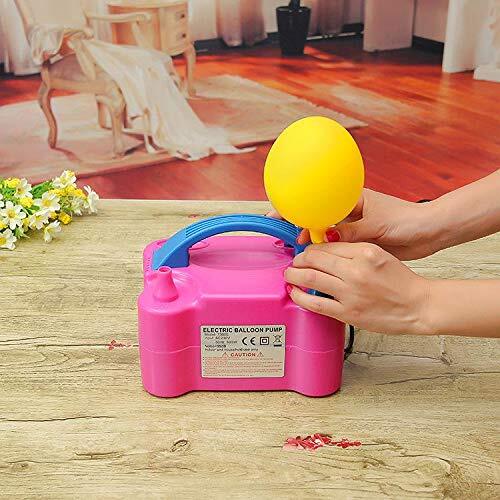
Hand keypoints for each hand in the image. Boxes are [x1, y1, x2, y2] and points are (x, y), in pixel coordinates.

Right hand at [268, 189, 439, 260]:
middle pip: (316, 217)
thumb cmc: (407, 220)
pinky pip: (335, 247)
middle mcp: (349, 212)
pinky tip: (315, 260)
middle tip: (285, 239)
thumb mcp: (376, 225)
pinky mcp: (357, 242)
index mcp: (352, 199)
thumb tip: (325, 236)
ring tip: (296, 252)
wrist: (428, 233)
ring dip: (310, 242)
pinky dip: (324, 252)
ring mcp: (352, 227)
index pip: (317, 200)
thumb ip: (350, 232)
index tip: (278, 215)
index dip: (296, 207)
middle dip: (298, 226)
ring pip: (324, 233)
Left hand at [284, 242, 430, 334]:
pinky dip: (300, 297)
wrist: (418, 305)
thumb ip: (352, 249)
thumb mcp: (378, 254)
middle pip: (314, 259)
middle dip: (298, 260)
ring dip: (294, 276)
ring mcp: (350, 293)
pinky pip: (315, 304)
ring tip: (290, 275)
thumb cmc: (400, 281)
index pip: (326, 245)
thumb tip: (325, 248)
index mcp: (364, 252)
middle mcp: (356, 271)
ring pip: (310, 279)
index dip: (310, 247)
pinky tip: (295, 293)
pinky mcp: (348, 312)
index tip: (305, 251)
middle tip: (294, 262)